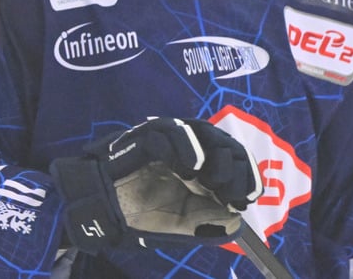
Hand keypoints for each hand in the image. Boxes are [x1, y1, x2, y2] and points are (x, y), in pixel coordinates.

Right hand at [49, 117, 262, 252]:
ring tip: (212, 180)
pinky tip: (186, 169)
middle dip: (234, 165)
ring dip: (213, 154)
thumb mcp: (183, 222)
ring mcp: (168, 139)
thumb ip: (208, 221)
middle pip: (223, 141)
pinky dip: (183, 147)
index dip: (246, 175)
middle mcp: (188, 149)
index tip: (246, 198)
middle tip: (229, 190)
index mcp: (201, 167)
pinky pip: (170, 131)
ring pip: (201, 129)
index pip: (233, 158)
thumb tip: (238, 222)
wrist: (105, 209)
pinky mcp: (147, 136)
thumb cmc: (142, 213)